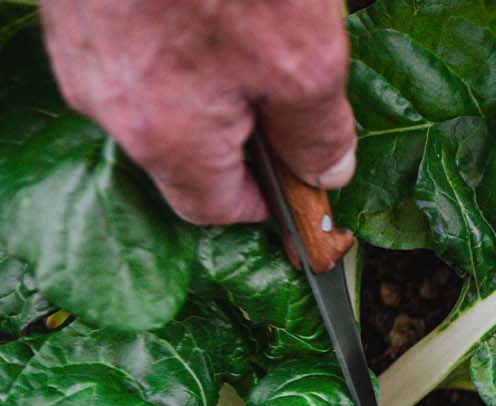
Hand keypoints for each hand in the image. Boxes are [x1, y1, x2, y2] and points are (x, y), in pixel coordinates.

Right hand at [38, 0, 356, 224]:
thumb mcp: (304, 59)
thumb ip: (317, 129)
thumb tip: (326, 173)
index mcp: (164, 135)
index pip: (211, 207)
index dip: (266, 202)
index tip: (303, 185)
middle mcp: (108, 98)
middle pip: (184, 146)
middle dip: (244, 130)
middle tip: (297, 90)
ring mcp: (83, 43)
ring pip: (162, 87)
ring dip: (217, 75)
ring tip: (265, 28)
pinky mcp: (80, 1)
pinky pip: (139, 41)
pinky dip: (186, 33)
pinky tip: (222, 5)